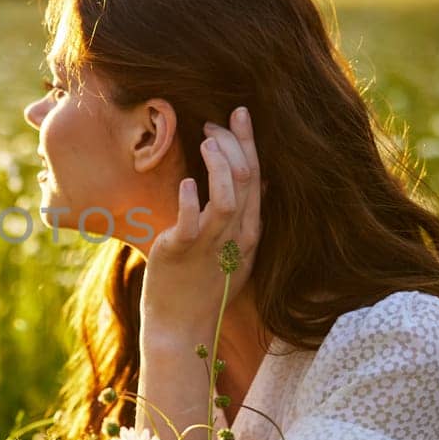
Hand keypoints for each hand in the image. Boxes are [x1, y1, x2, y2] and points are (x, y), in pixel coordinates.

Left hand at [139, 106, 262, 338]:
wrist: (180, 326)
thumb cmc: (200, 286)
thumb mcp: (232, 250)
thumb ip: (241, 217)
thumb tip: (255, 182)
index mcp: (250, 232)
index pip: (258, 178)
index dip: (249, 143)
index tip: (240, 113)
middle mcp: (237, 236)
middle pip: (248, 180)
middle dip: (236, 144)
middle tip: (216, 122)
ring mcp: (212, 244)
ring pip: (228, 197)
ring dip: (219, 165)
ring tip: (205, 140)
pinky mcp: (182, 252)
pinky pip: (192, 221)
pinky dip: (191, 198)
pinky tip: (187, 182)